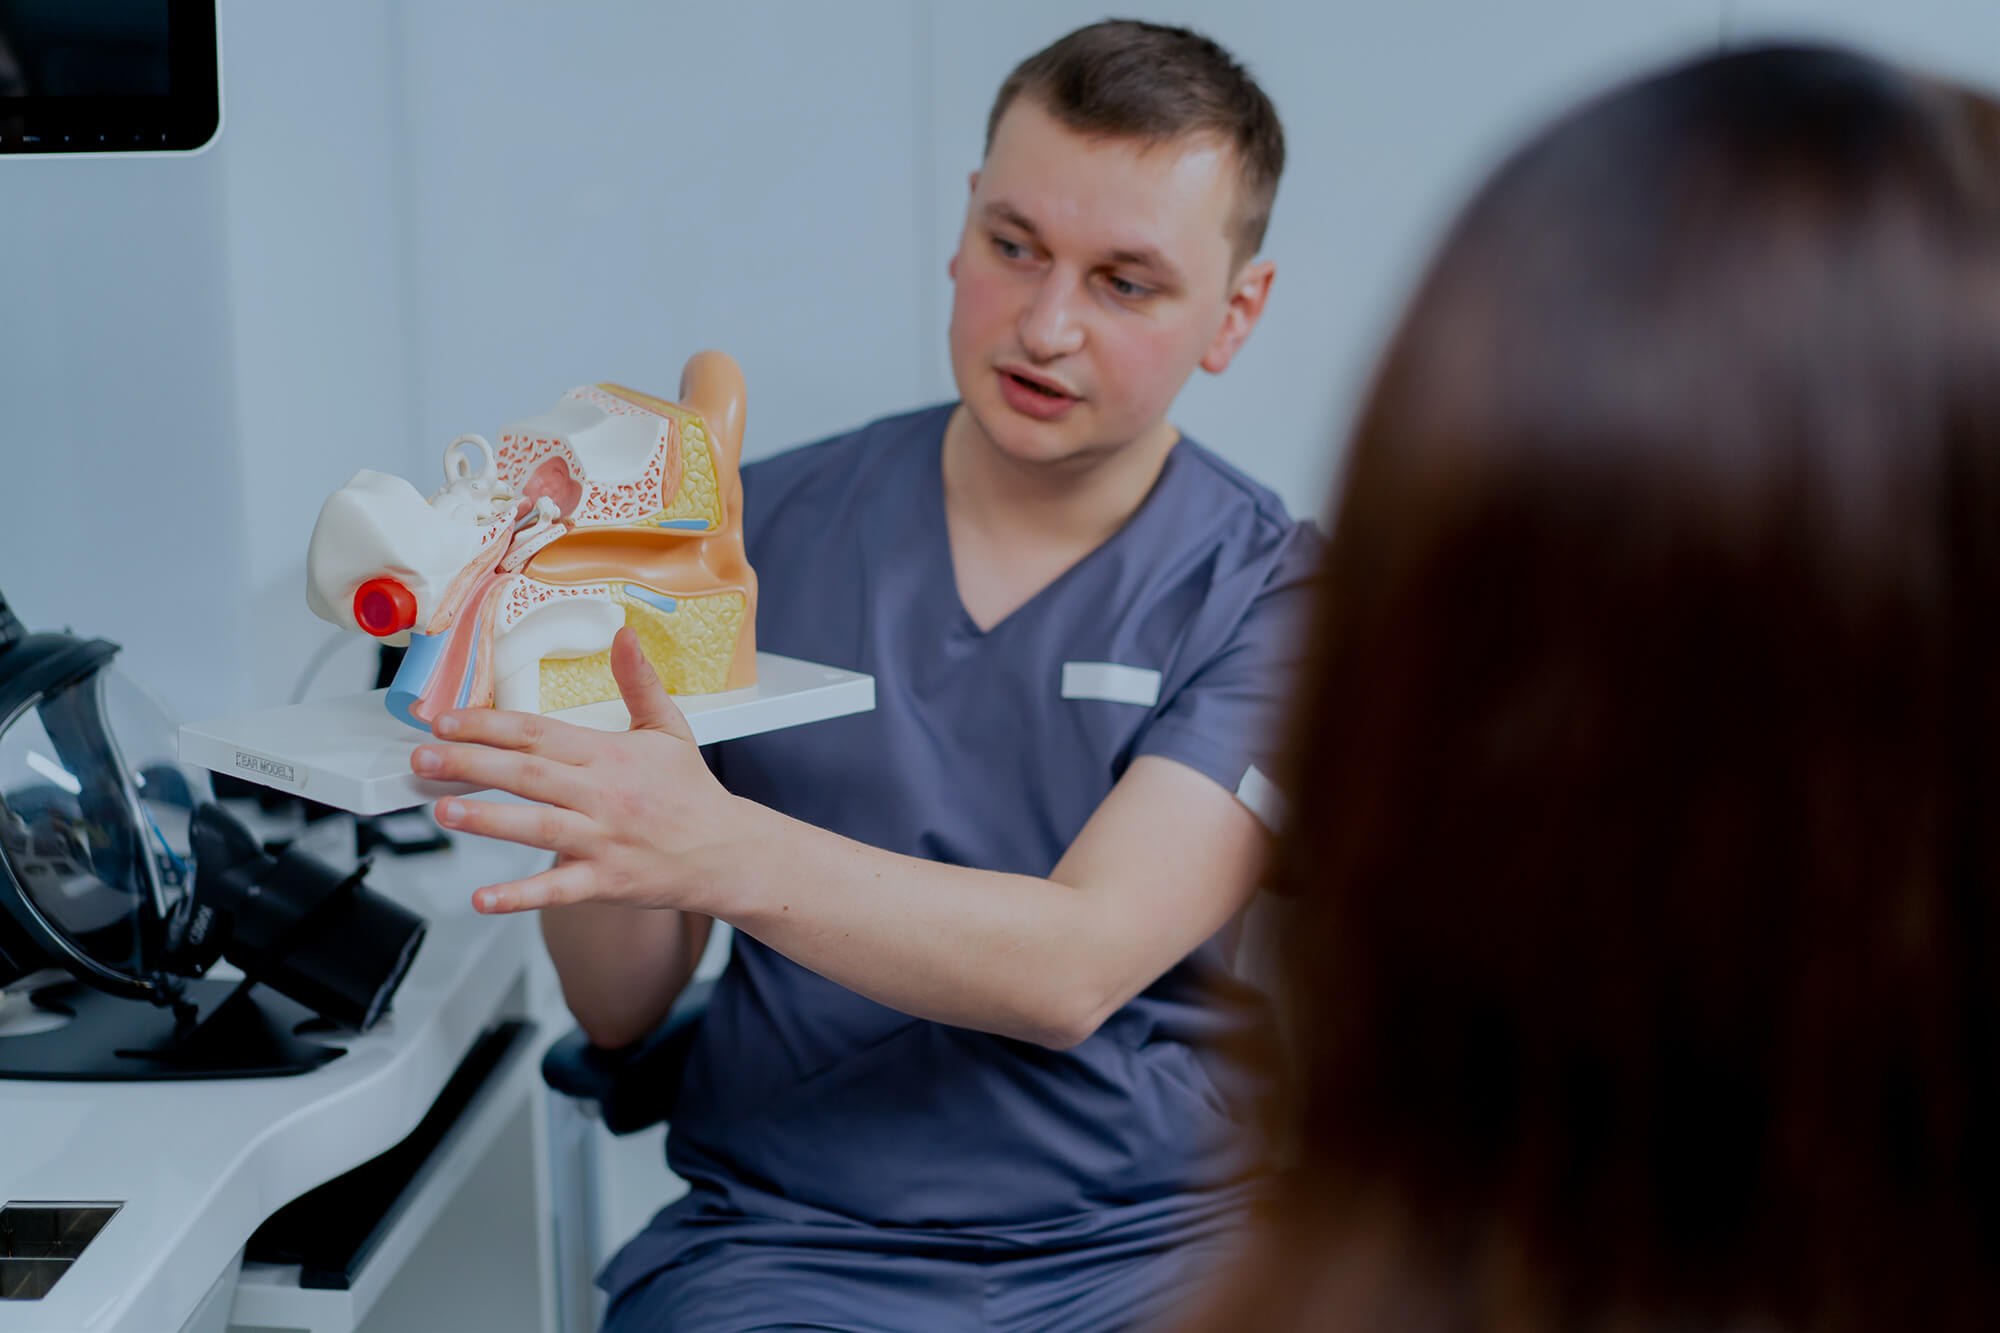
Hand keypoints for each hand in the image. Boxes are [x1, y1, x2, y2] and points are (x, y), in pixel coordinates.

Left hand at [410, 627, 748, 913]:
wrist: (726, 852)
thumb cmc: (690, 792)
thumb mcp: (669, 729)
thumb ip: (640, 682)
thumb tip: (625, 635)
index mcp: (610, 755)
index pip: (540, 733)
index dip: (489, 725)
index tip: (445, 721)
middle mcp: (603, 795)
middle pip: (528, 774)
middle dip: (471, 763)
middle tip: (422, 758)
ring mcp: (603, 840)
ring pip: (538, 827)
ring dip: (488, 818)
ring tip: (443, 809)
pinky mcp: (606, 881)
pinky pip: (558, 889)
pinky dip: (520, 896)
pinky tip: (483, 897)